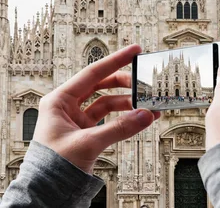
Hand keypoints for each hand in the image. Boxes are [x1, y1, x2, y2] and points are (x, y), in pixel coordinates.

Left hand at [33, 44, 159, 173]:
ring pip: (109, 102)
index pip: (92, 73)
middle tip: (144, 82)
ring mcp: (78, 119)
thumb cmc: (52, 167)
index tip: (134, 51)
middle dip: (125, 84)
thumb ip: (119, 128)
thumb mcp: (87, 143)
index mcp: (59, 100)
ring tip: (148, 106)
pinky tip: (140, 118)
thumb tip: (145, 115)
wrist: (47, 192)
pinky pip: (111, 119)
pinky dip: (126, 118)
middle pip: (102, 85)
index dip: (115, 60)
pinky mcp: (87, 132)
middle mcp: (68, 107)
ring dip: (129, 103)